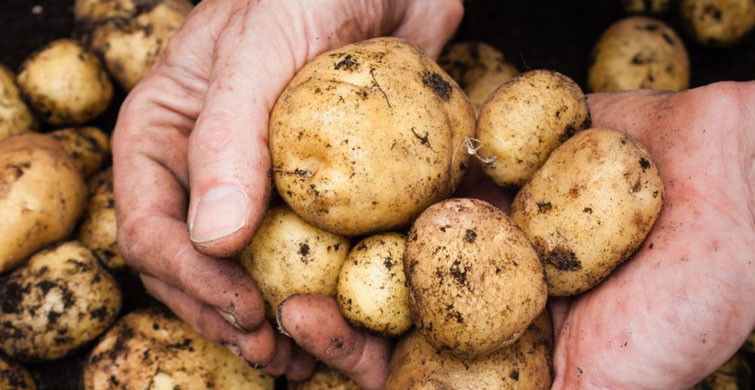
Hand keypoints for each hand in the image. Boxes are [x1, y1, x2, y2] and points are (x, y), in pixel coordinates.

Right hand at [112, 0, 461, 385]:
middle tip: (276, 351)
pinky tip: (343, 318)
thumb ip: (228, 137)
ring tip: (304, 355)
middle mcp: (206, 168)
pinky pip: (306, 253)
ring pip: (248, 271)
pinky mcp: (314, 192)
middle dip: (227, 316)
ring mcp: (261, 184)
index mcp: (166, 135)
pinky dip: (320, 292)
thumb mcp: (259, 50)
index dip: (192, 282)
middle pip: (194, 266)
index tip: (245, 311)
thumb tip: (212, 239)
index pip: (152, 227)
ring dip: (272, 321)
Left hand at [334, 81, 754, 387]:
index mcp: (510, 340)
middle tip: (285, 283)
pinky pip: (445, 155)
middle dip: (337, 291)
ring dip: (354, 221)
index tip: (306, 329)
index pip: (412, 358)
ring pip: (406, 220)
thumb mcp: (623, 379)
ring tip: (300, 212)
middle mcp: (493, 280)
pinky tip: (359, 150)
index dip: (354, 350)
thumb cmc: (702, 292)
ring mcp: (497, 216)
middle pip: (393, 292)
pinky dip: (404, 156)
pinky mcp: (509, 159)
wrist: (750, 180)